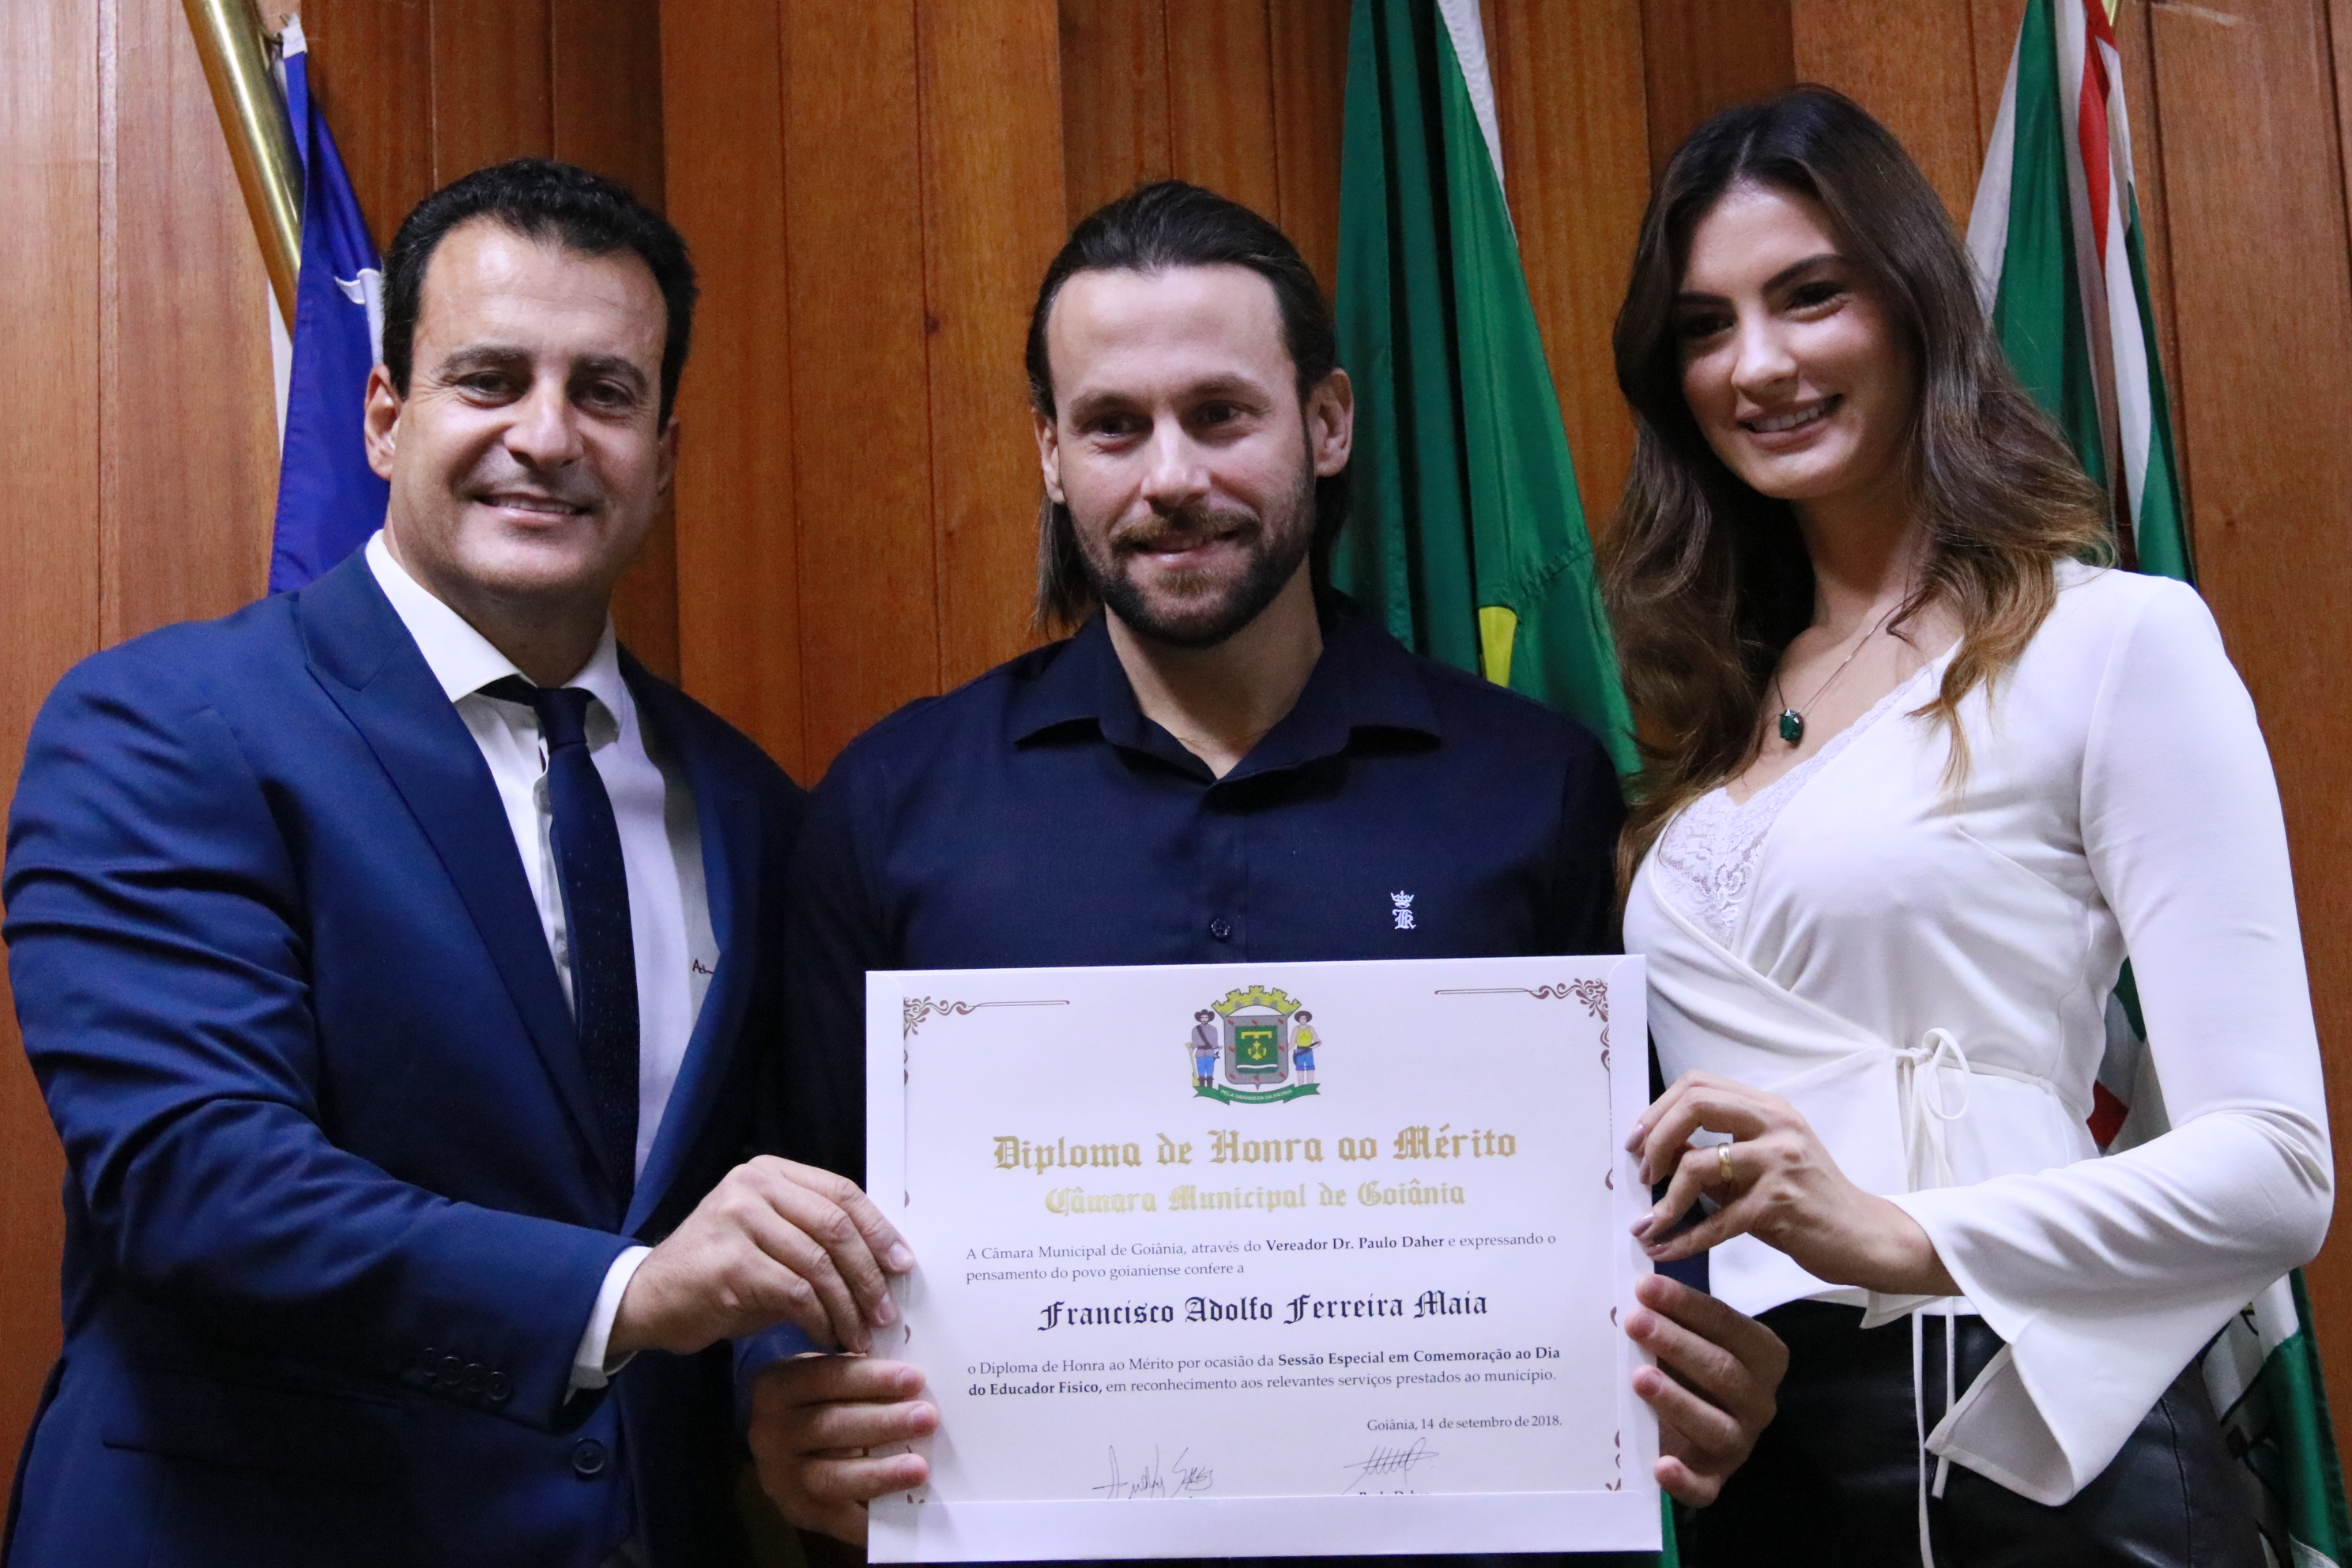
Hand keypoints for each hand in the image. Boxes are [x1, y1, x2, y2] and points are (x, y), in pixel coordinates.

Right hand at [608, 1157, 913, 1357]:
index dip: (879, 1230)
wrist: (649, 1299)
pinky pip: (796, 1293)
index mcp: (769, 1171)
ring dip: (848, 1305)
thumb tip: (884, 1264)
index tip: (903, 1266)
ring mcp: (737, 1220)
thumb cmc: (719, 1272)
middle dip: (869, 1274)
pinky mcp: (730, 1264)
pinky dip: (819, 1319)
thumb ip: (816, 1237)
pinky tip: (826, 1337)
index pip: (842, 1192)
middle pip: (836, 1225)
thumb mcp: (770, 1239)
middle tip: (885, 1312)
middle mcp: (752, 1186)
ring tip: (860, 1334)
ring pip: (819, 1262)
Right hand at [748, 1355, 936, 1543]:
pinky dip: (870, 1518)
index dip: (871, 1378)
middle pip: (828, 1426)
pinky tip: (903, 1509)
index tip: (915, 1378)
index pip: (825, 1377)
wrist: (785, 1443)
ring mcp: (779, 1476)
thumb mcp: (829, 1372)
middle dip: (883, 1422)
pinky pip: (835, 1518)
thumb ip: (860, 1369)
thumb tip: (911, 1378)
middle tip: (927, 1418)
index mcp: (777, 1385)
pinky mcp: (796, 1510)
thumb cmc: (822, 1399)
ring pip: (830, 1477)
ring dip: (879, 1473)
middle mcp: (769, 1431)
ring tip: (919, 1468)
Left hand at [1624, 1273, 1784, 1504]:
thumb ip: (1673, 1314)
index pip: (1727, 1323)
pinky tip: (1660, 1466)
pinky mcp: (1715, 1479)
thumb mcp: (1690, 1335)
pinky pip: (1706, 1488)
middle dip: (1676, 1344)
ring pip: (1716, 1426)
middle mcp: (1760, 1400)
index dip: (1686, 1305)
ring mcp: (1740, 1442)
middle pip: (1723, 1371)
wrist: (1696, 1420)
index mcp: (1762, 1354)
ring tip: (1640, 1378)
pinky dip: (1684, 1481)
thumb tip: (1635, 1285)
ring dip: (1677, 1401)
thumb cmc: (1691, 1363)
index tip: (1644, 1288)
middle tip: (1634, 1323)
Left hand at [1627, 1069, 1955, 1296]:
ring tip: (1648, 1224)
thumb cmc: (1807, 1202)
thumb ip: (1714, 1154)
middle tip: (1642, 1175)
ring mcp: (1780, 1162)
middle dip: (1655, 1140)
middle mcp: (1775, 1125)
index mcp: (1767, 1108)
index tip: (1636, 1141)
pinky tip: (1665, 1250)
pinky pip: (1718, 1221)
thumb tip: (1656, 1150)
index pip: (1698, 1084)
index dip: (1657, 1110)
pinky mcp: (1781, 1204)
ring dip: (1664, 1201)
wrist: (1865, 1237)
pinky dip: (1685, 1239)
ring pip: (1699, 1165)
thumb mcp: (1760, 1166)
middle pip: (1696, 1106)